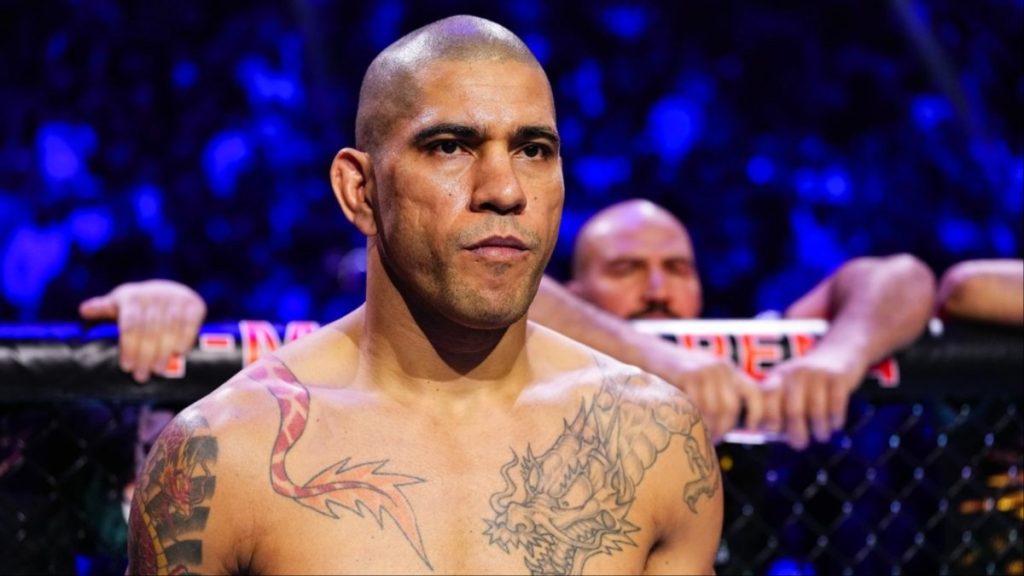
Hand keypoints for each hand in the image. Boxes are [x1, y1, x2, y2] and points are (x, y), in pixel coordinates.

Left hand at [79, 280, 206, 382]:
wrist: (169, 291)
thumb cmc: (138, 305)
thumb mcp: (118, 304)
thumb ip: (102, 308)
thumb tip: (84, 310)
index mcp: (132, 296)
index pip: (131, 325)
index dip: (129, 347)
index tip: (127, 367)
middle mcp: (155, 294)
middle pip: (150, 330)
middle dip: (145, 356)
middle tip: (142, 376)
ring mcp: (176, 298)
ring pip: (170, 329)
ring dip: (164, 352)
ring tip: (158, 370)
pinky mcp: (194, 304)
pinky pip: (190, 324)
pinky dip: (185, 339)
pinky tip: (178, 353)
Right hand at [639, 338, 763, 442]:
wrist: (644, 350)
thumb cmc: (673, 370)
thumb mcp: (701, 375)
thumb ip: (717, 392)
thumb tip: (730, 424)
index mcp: (727, 368)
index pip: (755, 393)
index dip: (757, 414)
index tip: (750, 428)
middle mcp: (720, 368)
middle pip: (731, 408)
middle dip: (722, 428)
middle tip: (712, 437)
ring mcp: (704, 371)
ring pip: (714, 411)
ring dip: (706, 427)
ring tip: (697, 432)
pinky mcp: (687, 375)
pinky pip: (696, 406)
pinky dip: (692, 419)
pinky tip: (685, 421)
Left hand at [761, 347, 866, 449]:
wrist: (840, 350)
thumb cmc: (809, 379)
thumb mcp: (790, 384)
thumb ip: (778, 406)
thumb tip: (768, 434)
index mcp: (778, 376)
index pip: (767, 398)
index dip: (768, 419)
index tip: (773, 435)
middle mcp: (795, 373)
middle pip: (792, 411)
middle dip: (796, 433)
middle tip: (800, 445)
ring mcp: (817, 374)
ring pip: (815, 411)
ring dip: (819, 430)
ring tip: (821, 437)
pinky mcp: (838, 377)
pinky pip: (836, 406)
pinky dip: (835, 420)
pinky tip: (835, 426)